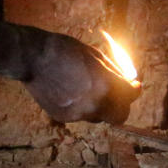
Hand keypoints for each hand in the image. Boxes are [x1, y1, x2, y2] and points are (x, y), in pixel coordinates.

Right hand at [19, 29, 141, 123]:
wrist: (33, 57)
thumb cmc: (64, 50)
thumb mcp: (95, 55)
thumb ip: (113, 72)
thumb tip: (126, 82)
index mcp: (106, 86)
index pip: (131, 96)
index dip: (134, 89)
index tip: (132, 85)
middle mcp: (95, 105)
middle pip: (119, 117)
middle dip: (120, 106)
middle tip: (115, 95)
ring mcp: (78, 114)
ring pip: (98, 116)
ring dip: (99, 106)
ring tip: (85, 88)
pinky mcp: (64, 117)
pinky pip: (80, 116)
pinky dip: (80, 107)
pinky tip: (69, 91)